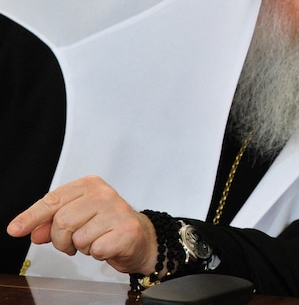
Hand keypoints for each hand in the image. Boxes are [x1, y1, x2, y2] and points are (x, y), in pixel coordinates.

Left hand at [6, 175, 157, 274]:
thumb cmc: (106, 226)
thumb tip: (33, 231)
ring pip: (77, 238)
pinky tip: (106, 245)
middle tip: (71, 243)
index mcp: (90, 185)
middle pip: (61, 221)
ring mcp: (117, 212)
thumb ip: (52, 222)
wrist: (141, 238)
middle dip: (61, 240)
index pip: (53, 199)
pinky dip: (96, 254)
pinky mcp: (127, 231)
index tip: (16, 229)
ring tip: (94, 241)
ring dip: (81, 247)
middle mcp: (105, 194)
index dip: (32, 216)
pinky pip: (95, 250)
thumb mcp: (77, 219)